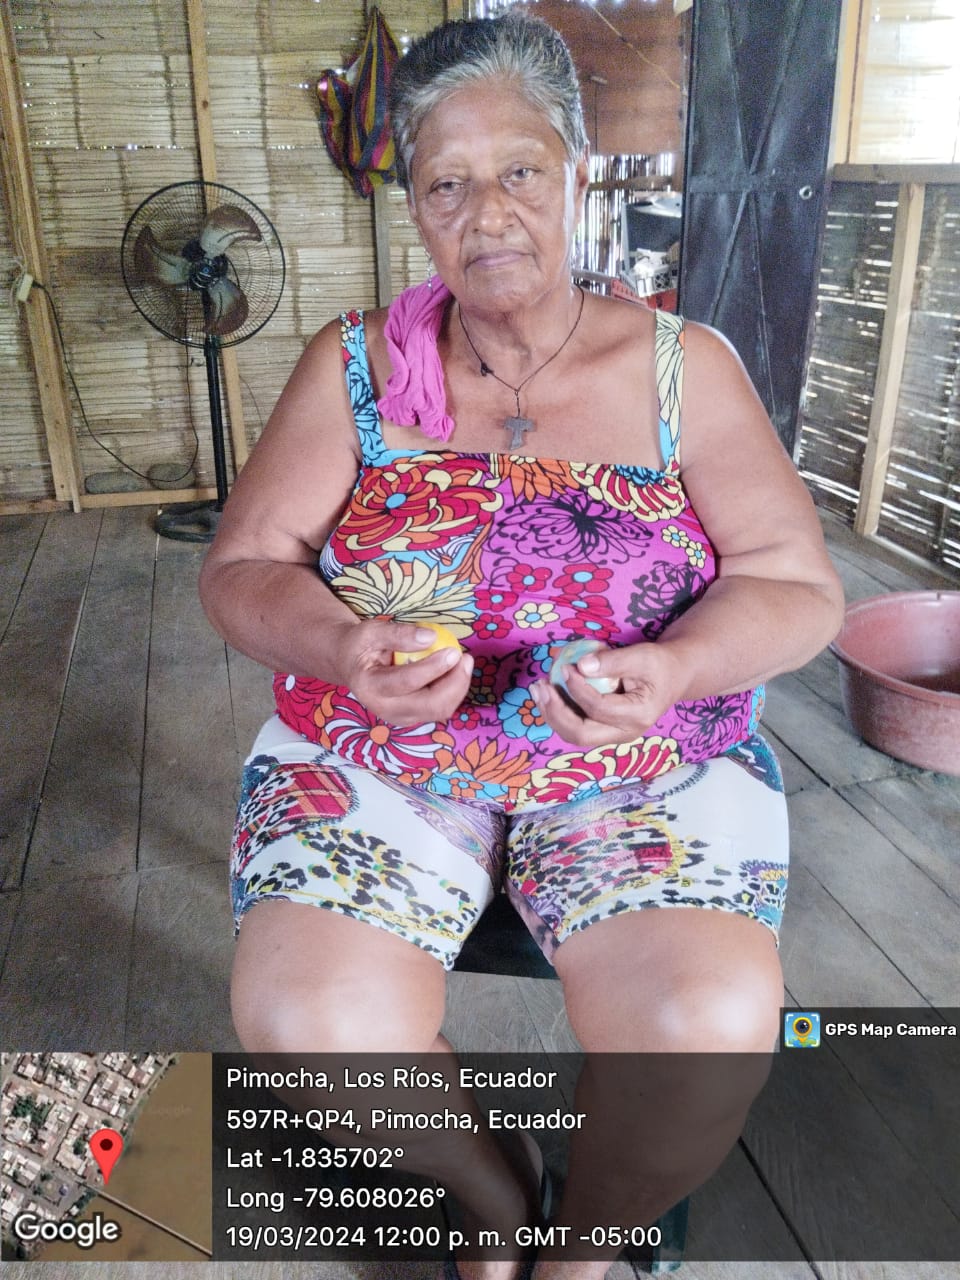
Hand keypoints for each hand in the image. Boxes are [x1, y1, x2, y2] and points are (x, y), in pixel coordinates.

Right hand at [326, 618, 473, 726]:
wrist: (350, 664)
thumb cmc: (360, 644)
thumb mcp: (371, 631)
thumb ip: (398, 633)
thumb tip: (431, 637)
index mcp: (370, 687)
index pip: (407, 682)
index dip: (433, 668)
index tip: (453, 650)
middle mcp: (384, 708)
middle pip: (430, 706)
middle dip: (454, 683)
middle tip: (465, 658)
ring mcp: (399, 717)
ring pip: (439, 710)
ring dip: (457, 687)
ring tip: (463, 662)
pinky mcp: (411, 716)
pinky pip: (439, 708)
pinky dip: (452, 691)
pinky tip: (454, 671)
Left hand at [530, 641, 686, 747]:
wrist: (672, 677)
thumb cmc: (659, 664)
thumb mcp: (642, 656)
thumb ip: (613, 660)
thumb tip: (580, 665)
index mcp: (638, 716)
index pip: (599, 708)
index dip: (578, 689)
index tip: (567, 667)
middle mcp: (625, 733)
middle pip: (582, 734)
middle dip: (556, 711)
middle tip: (542, 686)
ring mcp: (613, 735)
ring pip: (574, 735)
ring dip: (552, 714)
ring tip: (538, 689)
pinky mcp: (604, 730)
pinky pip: (576, 727)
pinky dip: (558, 713)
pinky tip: (547, 693)